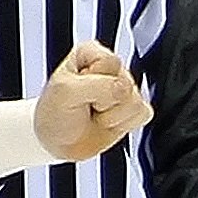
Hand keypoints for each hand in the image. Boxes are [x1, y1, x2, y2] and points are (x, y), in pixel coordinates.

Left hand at [30, 38, 151, 160]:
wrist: (57, 144)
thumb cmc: (54, 114)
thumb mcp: (65, 92)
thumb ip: (97, 85)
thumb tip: (124, 88)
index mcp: (90, 53)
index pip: (111, 62)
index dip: (95, 81)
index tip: (79, 89)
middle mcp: (109, 69)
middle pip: (126, 83)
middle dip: (104, 101)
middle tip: (86, 105)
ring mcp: (123, 89)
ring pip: (135, 100)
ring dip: (111, 116)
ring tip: (95, 115)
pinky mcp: (133, 109)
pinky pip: (143, 114)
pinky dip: (123, 125)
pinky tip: (107, 123)